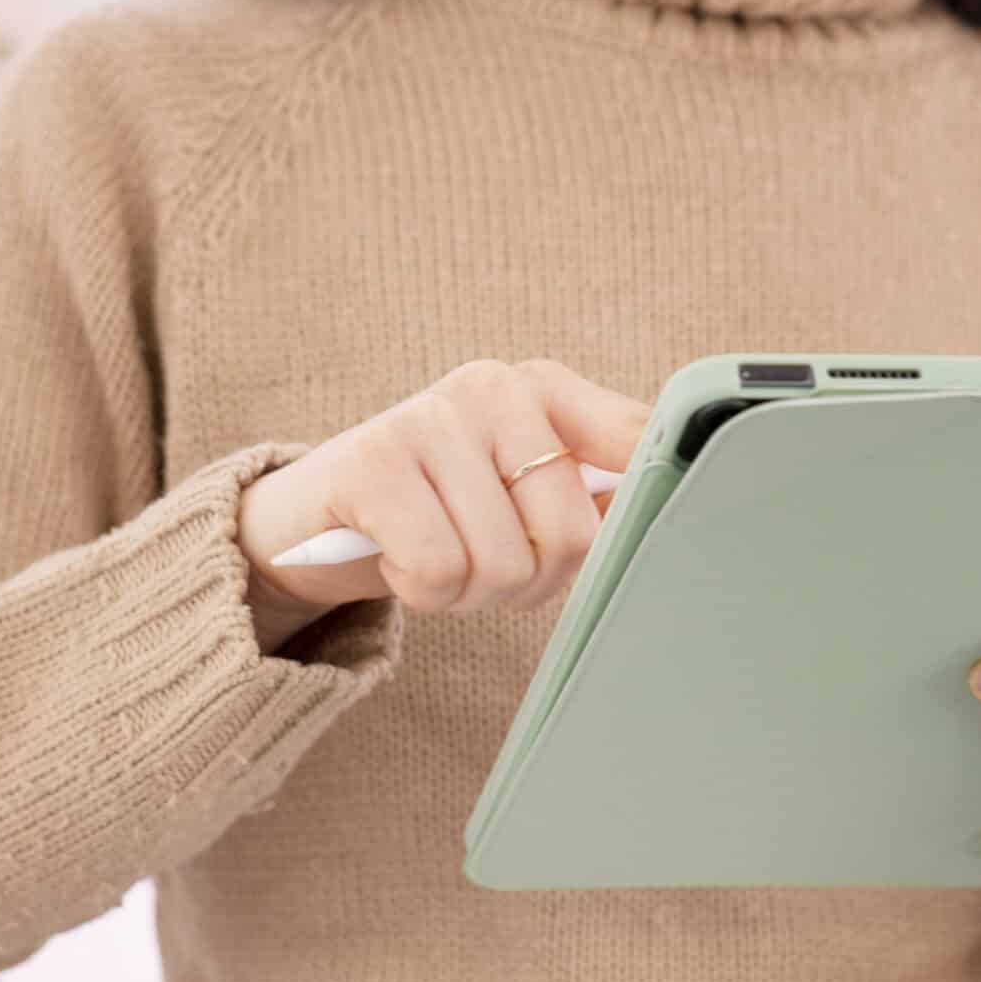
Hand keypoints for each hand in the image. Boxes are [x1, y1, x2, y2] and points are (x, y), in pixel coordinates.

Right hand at [235, 358, 649, 648]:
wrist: (310, 519)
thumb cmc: (439, 513)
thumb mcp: (521, 494)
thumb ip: (594, 497)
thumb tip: (671, 517)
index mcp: (547, 389)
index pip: (640, 441)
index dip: (649, 505)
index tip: (644, 540)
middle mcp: (494, 387)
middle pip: (573, 534)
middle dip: (533, 581)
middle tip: (488, 568)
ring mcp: (430, 417)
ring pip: (506, 563)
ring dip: (471, 594)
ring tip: (437, 559)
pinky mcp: (373, 462)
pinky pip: (440, 570)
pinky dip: (423, 592)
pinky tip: (397, 560)